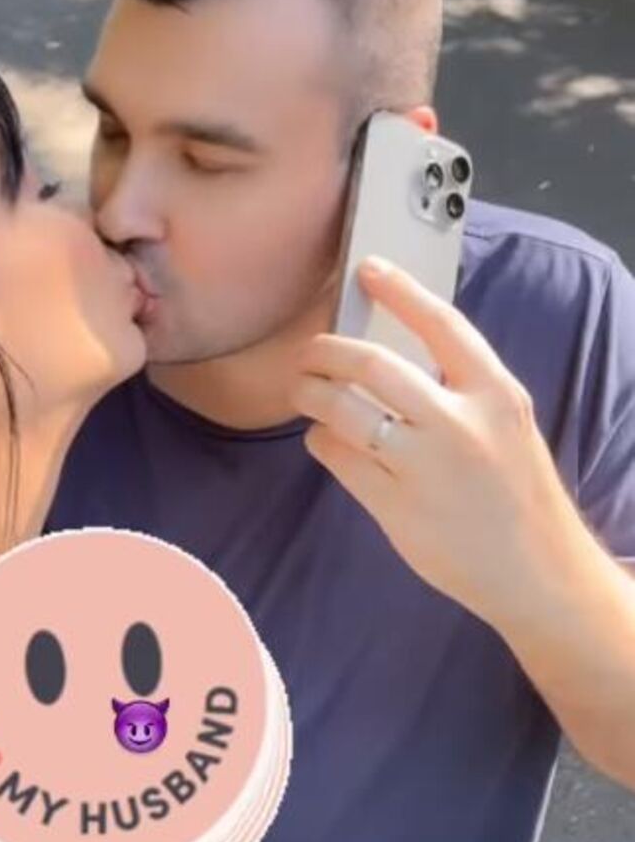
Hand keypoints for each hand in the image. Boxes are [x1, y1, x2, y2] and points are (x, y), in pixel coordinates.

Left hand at [296, 256, 585, 633]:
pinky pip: (337, 456)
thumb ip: (460, 389)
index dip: (401, 290)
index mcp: (496, 395)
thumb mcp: (507, 425)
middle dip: (326, 352)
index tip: (368, 269)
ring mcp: (424, 467)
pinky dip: (321, 440)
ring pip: (342, 410)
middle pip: (372, 365)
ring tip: (304, 392)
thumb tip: (389, 354)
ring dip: (311, 394)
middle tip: (309, 354)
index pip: (442, 325)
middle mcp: (460, 425)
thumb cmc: (515, 492)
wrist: (537, 572)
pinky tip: (325, 439)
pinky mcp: (395, 506)